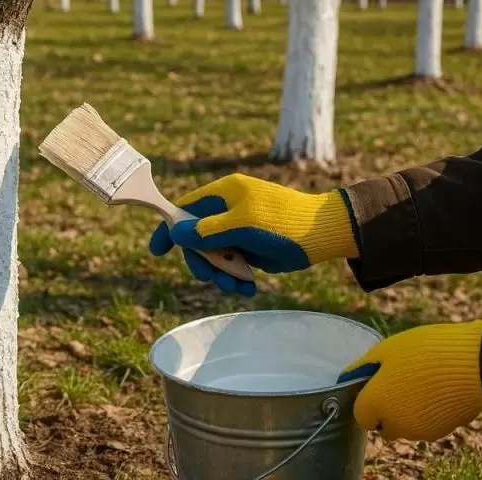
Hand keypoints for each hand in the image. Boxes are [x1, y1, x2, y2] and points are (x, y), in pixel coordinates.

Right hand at [148, 173, 357, 295]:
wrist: (324, 235)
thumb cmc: (284, 223)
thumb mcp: (243, 225)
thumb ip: (208, 229)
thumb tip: (176, 231)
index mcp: (224, 193)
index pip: (185, 208)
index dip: (169, 228)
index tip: (157, 251)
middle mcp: (228, 209)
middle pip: (196, 238)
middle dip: (202, 260)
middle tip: (213, 277)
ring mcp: (239, 229)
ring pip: (213, 255)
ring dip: (221, 274)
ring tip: (237, 287)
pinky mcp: (251, 247)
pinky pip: (232, 264)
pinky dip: (236, 277)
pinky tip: (248, 287)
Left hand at [338, 321, 481, 441]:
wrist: (475, 364)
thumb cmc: (425, 351)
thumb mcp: (386, 349)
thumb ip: (363, 368)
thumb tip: (348, 378)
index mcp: (376, 404)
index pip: (360, 414)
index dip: (366, 398)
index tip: (375, 383)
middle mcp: (394, 424)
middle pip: (382, 423)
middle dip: (385, 408)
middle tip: (397, 380)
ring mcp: (419, 431)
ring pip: (405, 425)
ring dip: (406, 410)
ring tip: (420, 380)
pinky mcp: (442, 431)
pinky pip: (426, 424)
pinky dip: (427, 412)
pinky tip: (436, 389)